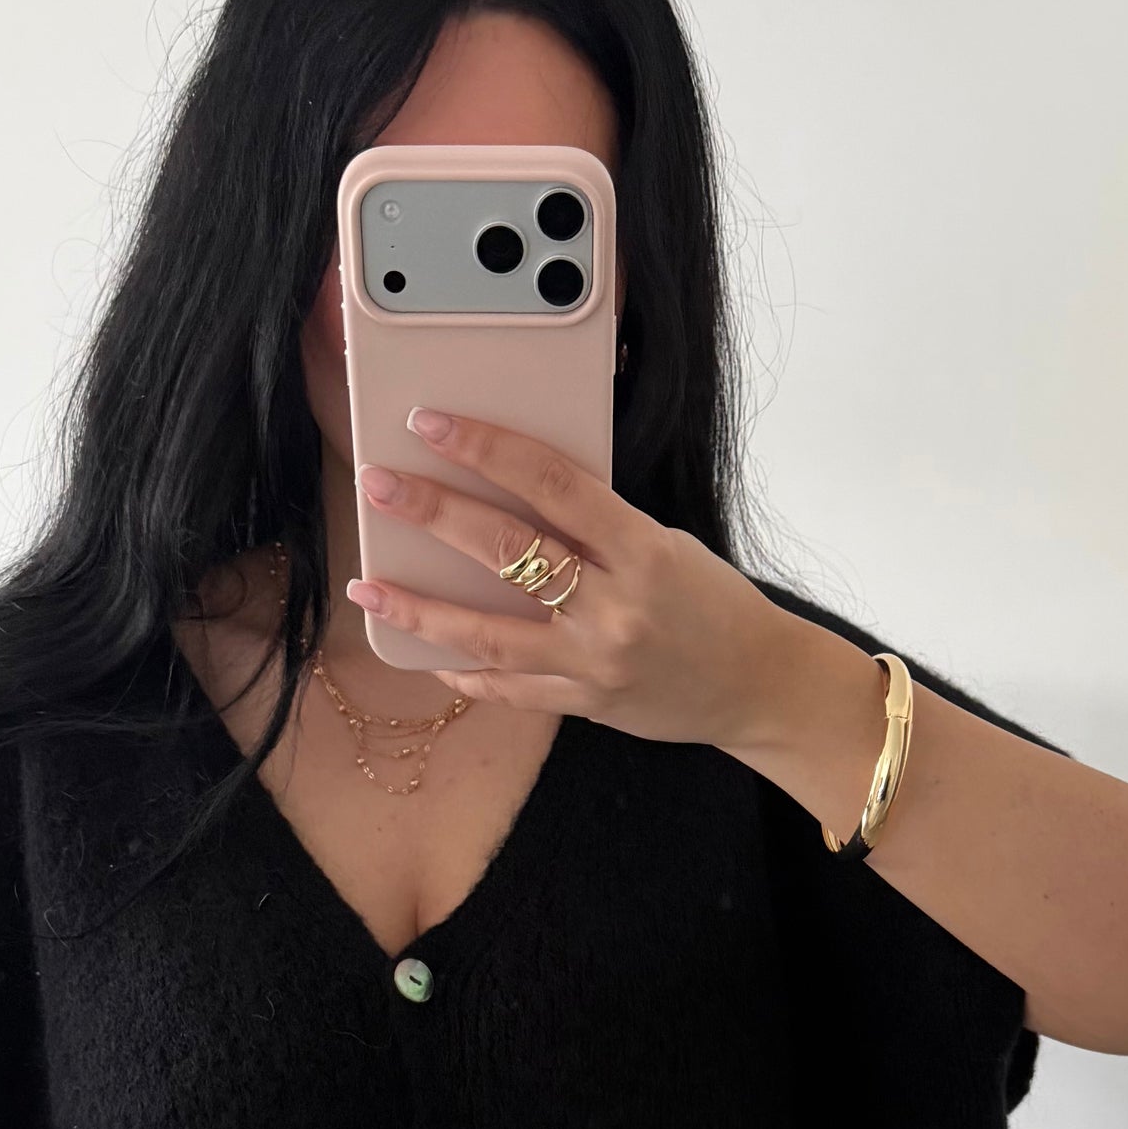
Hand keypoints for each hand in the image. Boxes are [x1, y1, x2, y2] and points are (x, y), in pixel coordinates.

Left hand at [346, 406, 799, 752]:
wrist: (759, 687)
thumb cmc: (715, 605)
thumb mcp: (668, 545)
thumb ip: (599, 528)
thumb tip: (518, 500)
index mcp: (642, 550)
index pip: (551, 484)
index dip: (486, 448)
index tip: (432, 423)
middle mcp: (615, 607)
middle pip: (508, 553)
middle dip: (434, 514)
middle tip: (378, 485)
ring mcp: (595, 662)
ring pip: (489, 634)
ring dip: (421, 611)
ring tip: (368, 589)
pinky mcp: (586, 704)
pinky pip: (512, 689)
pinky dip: (469, 671)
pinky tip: (431, 656)